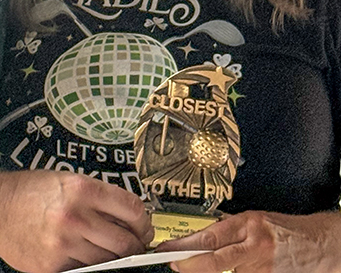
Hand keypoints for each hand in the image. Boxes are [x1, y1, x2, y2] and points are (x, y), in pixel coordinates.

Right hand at [0, 169, 153, 272]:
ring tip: (108, 251)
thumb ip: (98, 198)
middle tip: (135, 245)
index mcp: (82, 189)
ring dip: (114, 260)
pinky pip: (85, 272)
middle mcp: (76, 216)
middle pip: (126, 242)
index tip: (143, 227)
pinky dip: (90, 267)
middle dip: (136, 246)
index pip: (132, 209)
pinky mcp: (53, 266)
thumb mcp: (67, 181)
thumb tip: (130, 219)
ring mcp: (64, 244)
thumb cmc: (31, 191)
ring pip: (109, 263)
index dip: (144, 222)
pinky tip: (85, 256)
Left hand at [159, 210, 340, 272]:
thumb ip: (231, 231)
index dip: (186, 246)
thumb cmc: (285, 230)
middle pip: (215, 260)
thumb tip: (200, 242)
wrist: (320, 243)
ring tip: (240, 261)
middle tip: (174, 263)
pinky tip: (250, 269)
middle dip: (191, 264)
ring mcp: (264, 268)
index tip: (168, 250)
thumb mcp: (255, 221)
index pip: (210, 237)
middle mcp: (255, 246)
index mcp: (249, 224)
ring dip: (226, 271)